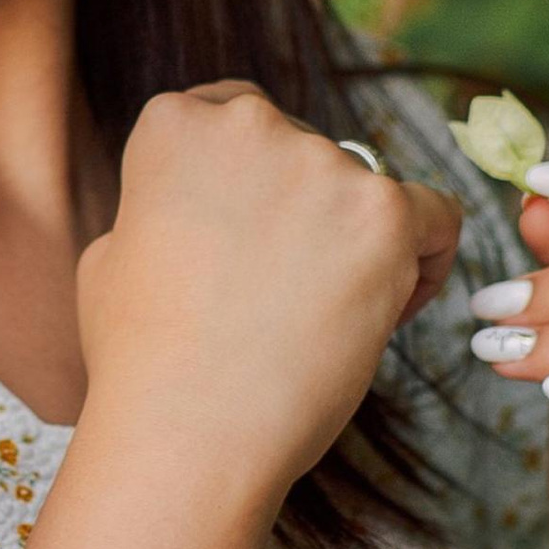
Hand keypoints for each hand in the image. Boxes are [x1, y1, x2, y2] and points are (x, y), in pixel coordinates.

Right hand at [79, 83, 462, 508]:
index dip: (252, 181)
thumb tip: (194, 210)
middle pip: (306, 150)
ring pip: (367, 187)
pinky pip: (436, 214)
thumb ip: (160, 207)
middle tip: (287, 289)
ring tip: (329, 316)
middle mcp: (250, 125)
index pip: (237, 116)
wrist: (186, 433)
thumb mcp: (112, 256)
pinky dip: (425, 256)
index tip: (252, 236)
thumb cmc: (142, 362)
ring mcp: (321, 163)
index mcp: (176, 124)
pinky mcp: (384, 213)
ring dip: (357, 240)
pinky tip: (394, 303)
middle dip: (305, 210)